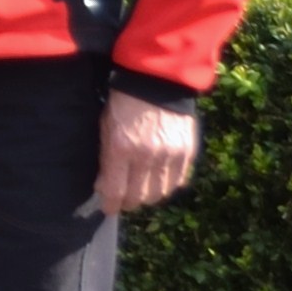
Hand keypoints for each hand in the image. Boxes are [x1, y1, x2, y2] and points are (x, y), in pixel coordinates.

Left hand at [97, 91, 201, 212]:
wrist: (157, 82)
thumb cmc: (124, 103)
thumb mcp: (106, 127)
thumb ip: (106, 158)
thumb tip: (104, 186)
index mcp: (121, 148)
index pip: (115, 191)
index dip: (111, 205)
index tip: (108, 208)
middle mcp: (146, 156)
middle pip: (139, 197)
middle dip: (128, 203)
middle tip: (123, 200)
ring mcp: (169, 155)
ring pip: (160, 194)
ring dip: (148, 197)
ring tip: (141, 192)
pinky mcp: (187, 152)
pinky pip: (177, 182)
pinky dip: (167, 186)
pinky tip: (158, 181)